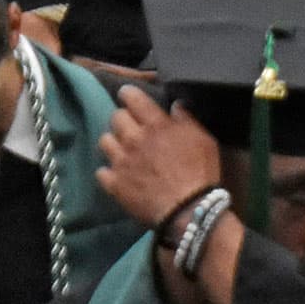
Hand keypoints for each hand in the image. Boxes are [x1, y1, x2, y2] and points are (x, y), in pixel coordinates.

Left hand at [97, 85, 222, 228]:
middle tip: (130, 126)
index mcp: (156, 125)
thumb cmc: (200, 173)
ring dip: (113, 142)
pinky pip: (101, 171)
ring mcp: (121, 161)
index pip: (133, 98)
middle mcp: (134, 138)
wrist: (188, 209)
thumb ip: (187, 120)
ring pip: (104, 141)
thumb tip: (175, 105)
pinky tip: (116, 174)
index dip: (128, 94)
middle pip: (116, 117)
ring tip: (121, 149)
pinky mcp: (115, 184)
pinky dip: (108, 171)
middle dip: (123, 118)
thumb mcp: (203, 140)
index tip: (128, 95)